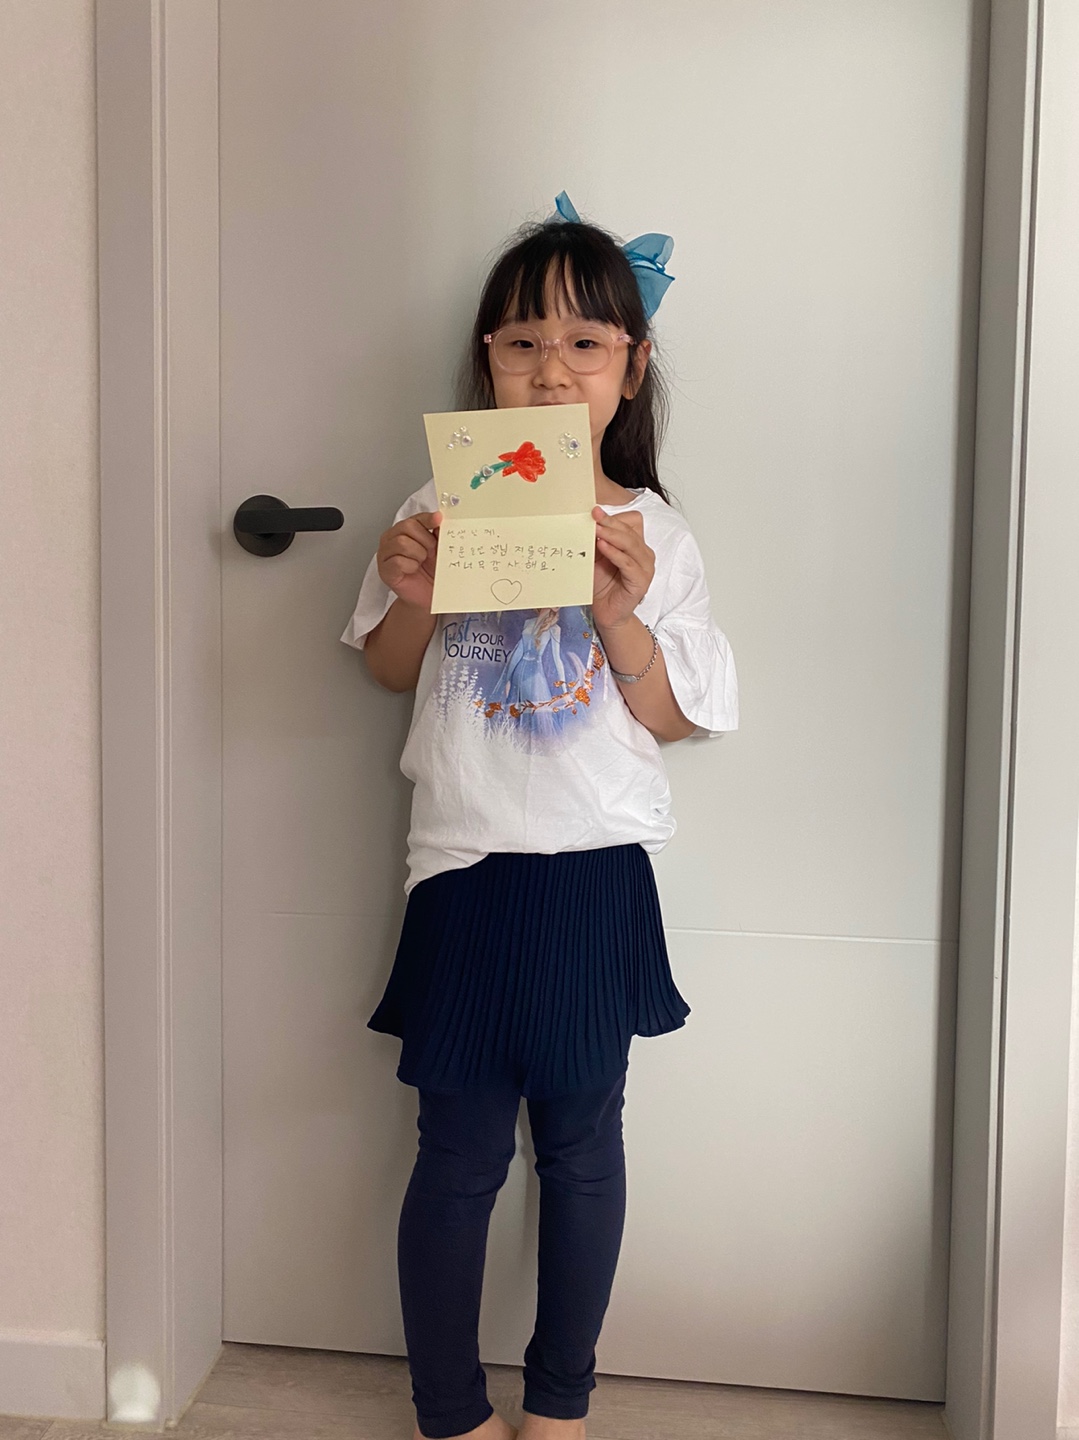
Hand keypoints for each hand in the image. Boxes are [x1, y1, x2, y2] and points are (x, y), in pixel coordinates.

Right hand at [376, 510, 441, 610]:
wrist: (428, 596)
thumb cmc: (431, 573)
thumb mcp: (439, 549)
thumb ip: (439, 533)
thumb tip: (441, 520)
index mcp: (404, 531)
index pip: (415, 518)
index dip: (427, 518)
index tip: (439, 519)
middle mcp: (392, 539)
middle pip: (406, 526)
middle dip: (424, 539)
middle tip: (430, 552)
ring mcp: (385, 554)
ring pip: (401, 542)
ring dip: (418, 553)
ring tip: (421, 562)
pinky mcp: (385, 570)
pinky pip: (397, 561)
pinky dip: (411, 566)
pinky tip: (414, 570)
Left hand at [591, 506, 654, 629]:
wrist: (607, 613)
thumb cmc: (603, 585)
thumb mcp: (596, 557)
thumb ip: (595, 540)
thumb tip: (586, 522)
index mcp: (636, 545)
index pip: (631, 521)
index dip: (614, 515)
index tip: (594, 510)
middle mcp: (644, 553)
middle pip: (630, 530)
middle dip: (610, 522)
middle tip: (593, 515)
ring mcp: (645, 567)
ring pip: (631, 543)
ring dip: (612, 535)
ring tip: (596, 529)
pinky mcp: (641, 581)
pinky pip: (628, 563)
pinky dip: (615, 553)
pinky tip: (602, 546)